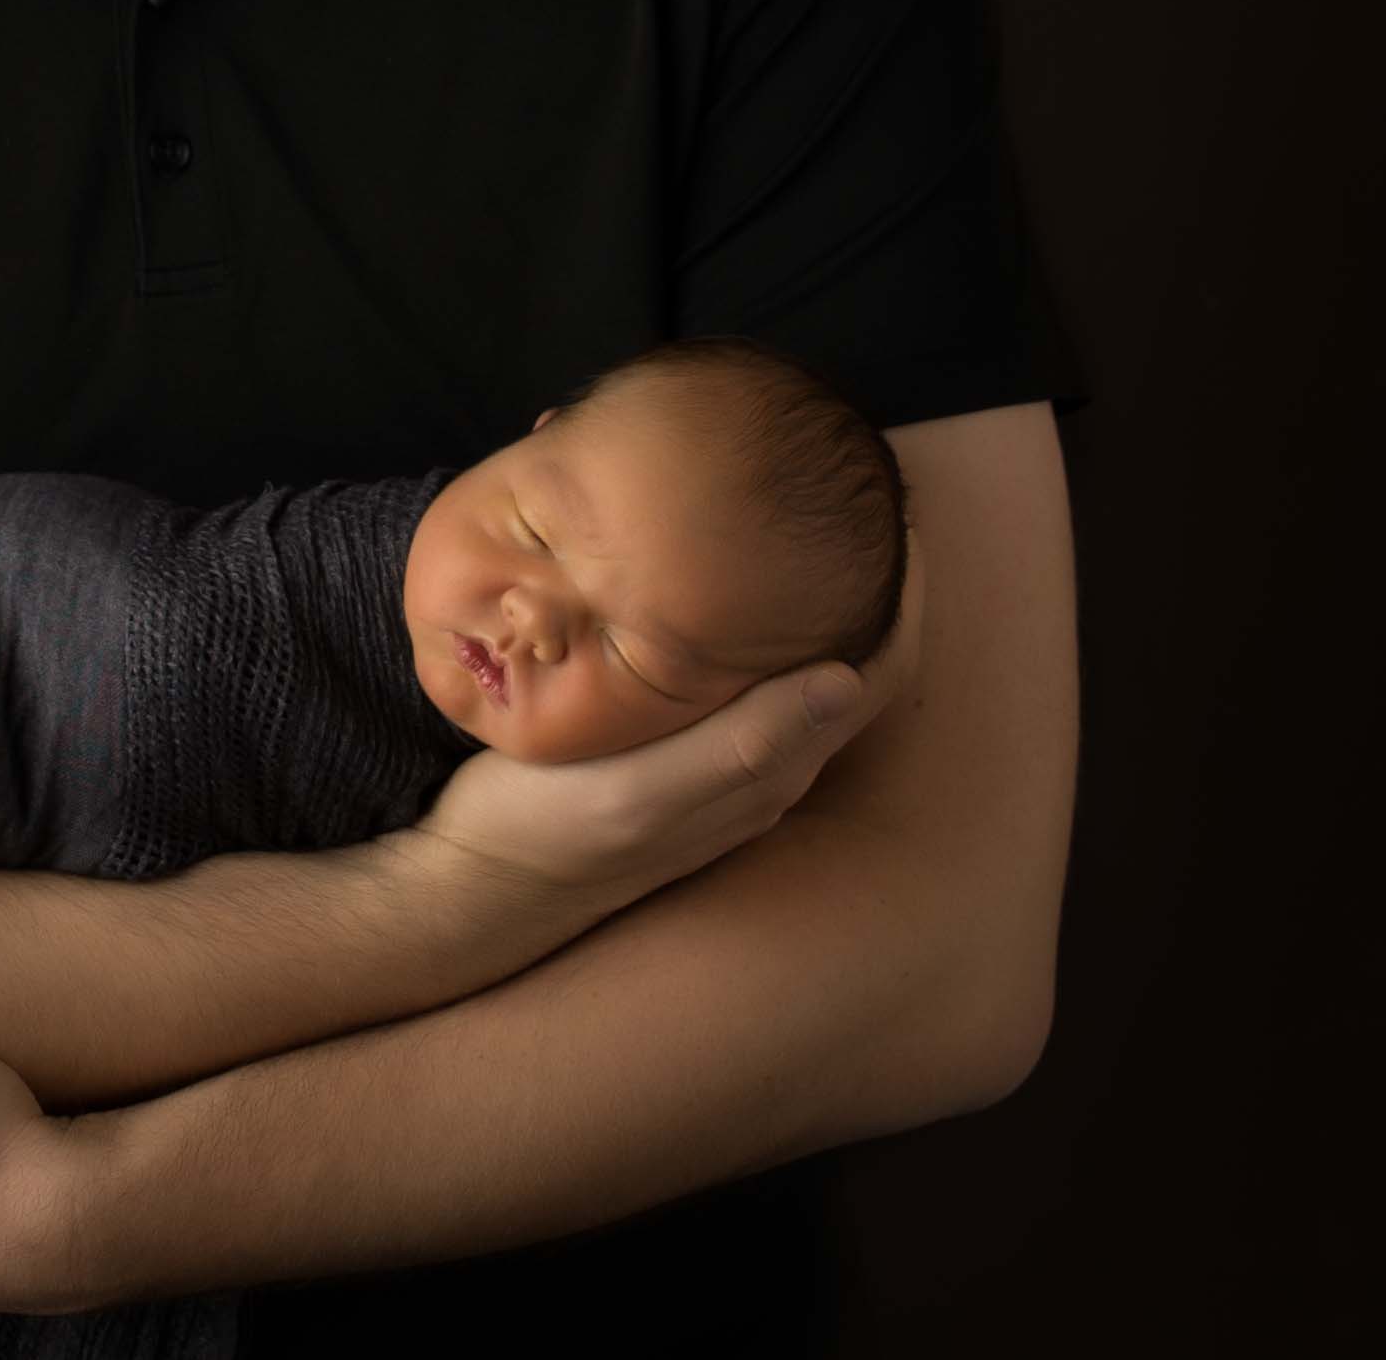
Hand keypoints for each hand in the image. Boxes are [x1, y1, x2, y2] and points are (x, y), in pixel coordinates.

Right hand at [405, 528, 932, 919]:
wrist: (483, 881)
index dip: (903, 602)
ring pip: (796, 670)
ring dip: (805, 605)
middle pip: (848, 665)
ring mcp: (724, 764)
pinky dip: (750, 627)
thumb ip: (742, 743)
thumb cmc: (552, 828)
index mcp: (772, 768)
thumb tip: (846, 678)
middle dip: (859, 589)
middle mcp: (766, 768)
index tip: (898, 524)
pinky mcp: (680, 754)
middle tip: (843, 504)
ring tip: (787, 528)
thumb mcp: (642, 788)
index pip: (876, 674)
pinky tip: (709, 590)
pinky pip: (744, 679)